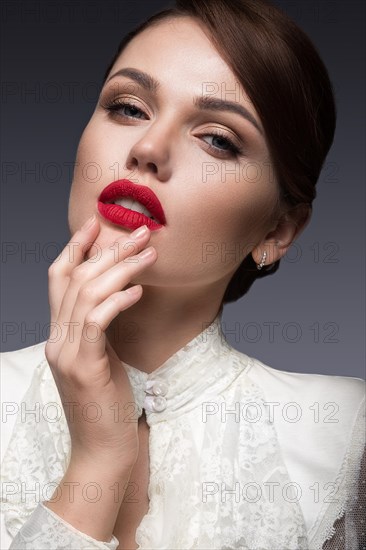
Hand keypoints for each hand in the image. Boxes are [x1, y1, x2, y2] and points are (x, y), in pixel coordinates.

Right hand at [45, 216, 155, 468]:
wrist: (104, 450)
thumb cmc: (108, 404)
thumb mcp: (102, 358)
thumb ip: (101, 330)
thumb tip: (122, 296)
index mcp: (60, 335)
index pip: (59, 280)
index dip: (74, 249)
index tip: (95, 224)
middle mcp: (57, 340)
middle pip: (77, 280)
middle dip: (109, 251)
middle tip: (140, 233)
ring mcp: (66, 354)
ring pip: (87, 295)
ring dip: (121, 270)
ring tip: (149, 255)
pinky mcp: (83, 368)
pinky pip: (97, 322)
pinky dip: (118, 301)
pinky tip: (140, 291)